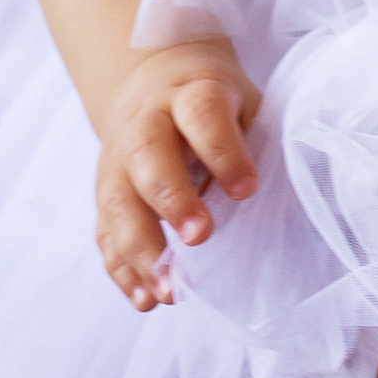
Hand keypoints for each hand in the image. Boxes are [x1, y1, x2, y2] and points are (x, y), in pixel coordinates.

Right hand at [93, 35, 261, 310]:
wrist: (153, 79)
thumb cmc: (215, 104)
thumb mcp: (242, 104)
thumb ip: (253, 141)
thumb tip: (272, 196)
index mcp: (189, 94)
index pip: (201, 115)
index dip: (223, 152)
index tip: (246, 191)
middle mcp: (145, 123)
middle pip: (147, 155)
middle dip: (171, 199)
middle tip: (200, 238)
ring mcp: (117, 159)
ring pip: (118, 201)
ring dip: (142, 249)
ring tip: (170, 290)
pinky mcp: (105, 193)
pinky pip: (105, 232)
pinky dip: (122, 269)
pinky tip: (145, 298)